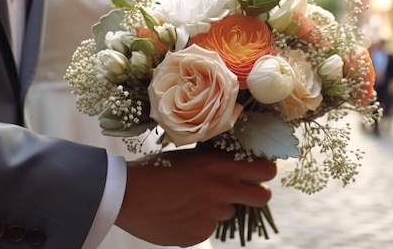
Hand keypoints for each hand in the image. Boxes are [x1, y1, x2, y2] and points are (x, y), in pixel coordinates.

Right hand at [115, 149, 276, 246]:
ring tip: (189, 200)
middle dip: (256, 194)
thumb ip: (215, 164)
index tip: (258, 172)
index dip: (264, 172)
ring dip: (217, 207)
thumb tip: (234, 166)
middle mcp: (222, 191)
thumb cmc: (154, 168)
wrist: (126, 194)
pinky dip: (197, 222)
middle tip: (242, 191)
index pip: (265, 170)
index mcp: (220, 166)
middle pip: (262, 197)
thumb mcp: (189, 157)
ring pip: (229, 212)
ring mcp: (212, 216)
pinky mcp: (199, 235)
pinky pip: (207, 228)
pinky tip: (177, 213)